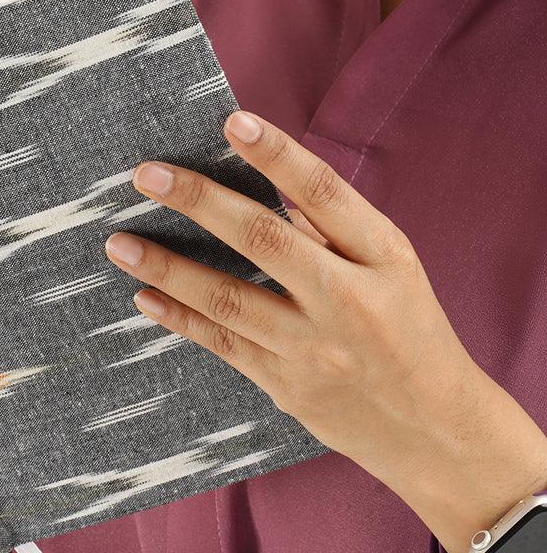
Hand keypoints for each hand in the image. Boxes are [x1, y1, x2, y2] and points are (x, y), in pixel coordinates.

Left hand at [102, 109, 496, 493]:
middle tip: (146, 175)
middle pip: (263, 240)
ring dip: (167, 268)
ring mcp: (313, 348)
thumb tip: (266, 188)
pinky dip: (180, 318)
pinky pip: (222, 344)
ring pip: (228, 300)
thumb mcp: (394, 272)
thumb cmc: (410, 333)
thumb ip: (333, 232)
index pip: (325, 193)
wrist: (433, 430)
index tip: (231, 122)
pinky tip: (144, 296)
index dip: (277, 155)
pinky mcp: (286, 385)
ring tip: (119, 243)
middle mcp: (348, 301)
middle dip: (200, 202)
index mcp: (383, 258)